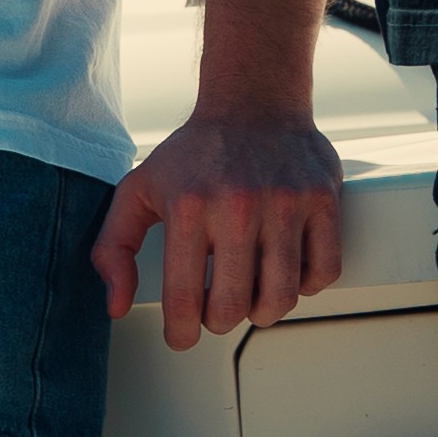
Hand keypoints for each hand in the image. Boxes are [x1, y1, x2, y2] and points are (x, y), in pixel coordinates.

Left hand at [90, 108, 346, 350]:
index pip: (184, 299)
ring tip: (251, 297)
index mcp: (189, 206)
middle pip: (234, 307)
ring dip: (263, 312)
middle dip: (220, 322)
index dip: (181, 333)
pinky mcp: (323, 200)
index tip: (182, 336)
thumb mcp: (138, 190)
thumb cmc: (193, 155)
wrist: (253, 101)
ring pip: (282, 297)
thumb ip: (113, 248)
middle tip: (216, 311)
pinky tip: (286, 271)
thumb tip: (117, 307)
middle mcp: (239, 205)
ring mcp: (286, 203)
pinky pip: (323, 272)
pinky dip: (306, 286)